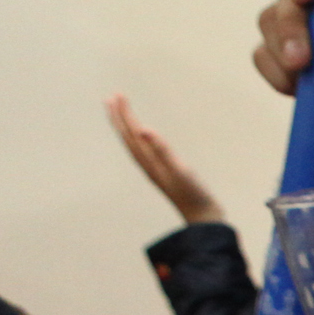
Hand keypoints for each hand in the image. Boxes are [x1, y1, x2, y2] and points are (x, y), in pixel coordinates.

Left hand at [104, 94, 224, 226]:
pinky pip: (144, 151)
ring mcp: (154, 169)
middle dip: (119, 117)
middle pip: (128, 137)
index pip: (132, 133)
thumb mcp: (181, 170)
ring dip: (126, 127)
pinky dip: (139, 140)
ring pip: (133, 144)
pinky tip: (143, 137)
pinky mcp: (163, 172)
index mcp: (149, 161)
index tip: (117, 96)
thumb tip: (144, 130)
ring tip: (121, 113)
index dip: (124, 114)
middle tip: (111, 98)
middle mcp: (148, 164)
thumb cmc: (194, 194)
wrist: (202, 218)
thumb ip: (162, 150)